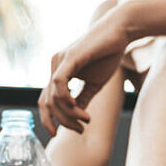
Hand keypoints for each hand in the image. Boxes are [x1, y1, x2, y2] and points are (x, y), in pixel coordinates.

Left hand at [38, 4, 130, 135]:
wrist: (120, 31)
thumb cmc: (108, 54)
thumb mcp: (94, 83)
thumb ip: (82, 99)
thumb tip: (76, 118)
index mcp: (58, 73)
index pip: (45, 101)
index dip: (49, 120)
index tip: (60, 134)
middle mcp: (54, 66)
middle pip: (47, 103)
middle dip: (61, 122)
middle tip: (79, 130)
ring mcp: (59, 61)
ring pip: (54, 97)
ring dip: (69, 114)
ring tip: (86, 120)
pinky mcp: (69, 58)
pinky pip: (59, 84)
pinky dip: (67, 100)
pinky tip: (79, 109)